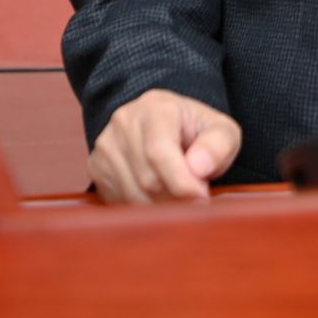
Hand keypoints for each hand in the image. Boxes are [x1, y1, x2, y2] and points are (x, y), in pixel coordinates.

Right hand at [88, 89, 241, 202]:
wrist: (164, 125)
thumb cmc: (195, 131)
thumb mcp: (220, 130)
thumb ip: (219, 145)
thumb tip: (199, 168)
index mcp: (155, 108)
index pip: (159, 153)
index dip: (182, 183)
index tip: (202, 199)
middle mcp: (124, 123)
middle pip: (147, 180)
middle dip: (176, 199)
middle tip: (196, 201)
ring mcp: (106, 146)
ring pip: (133, 196)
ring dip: (161, 208)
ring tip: (179, 198)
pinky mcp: (96, 168)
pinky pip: (119, 203)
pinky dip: (143, 210)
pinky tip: (159, 199)